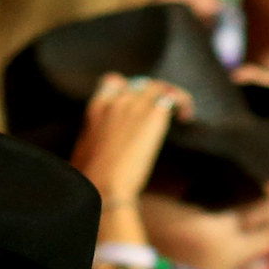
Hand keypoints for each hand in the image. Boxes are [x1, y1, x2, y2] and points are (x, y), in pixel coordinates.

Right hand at [70, 73, 193, 204]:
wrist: (105, 186)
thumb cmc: (92, 179)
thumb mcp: (83, 153)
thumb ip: (92, 139)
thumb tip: (93, 146)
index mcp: (96, 109)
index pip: (112, 82)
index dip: (127, 88)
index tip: (136, 102)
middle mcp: (116, 102)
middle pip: (139, 84)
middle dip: (151, 95)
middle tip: (160, 112)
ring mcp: (135, 106)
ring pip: (158, 87)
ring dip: (169, 96)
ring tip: (179, 112)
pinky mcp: (153, 115)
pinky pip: (172, 96)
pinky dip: (182, 101)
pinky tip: (185, 116)